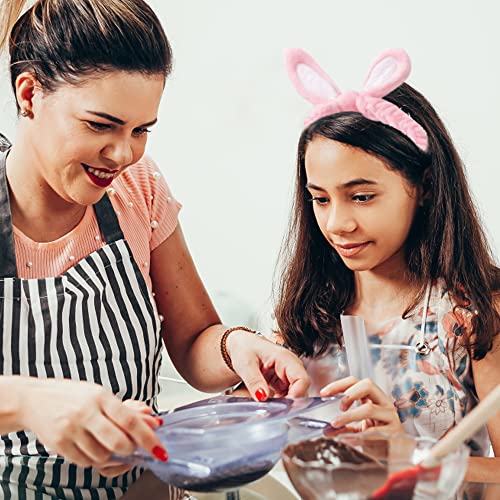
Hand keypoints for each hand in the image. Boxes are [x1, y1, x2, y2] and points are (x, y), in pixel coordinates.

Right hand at [20, 378, 167, 467]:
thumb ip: (128, 409)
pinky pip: (85, 462)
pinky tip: (91, 446)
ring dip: (110, 455)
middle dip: (131, 450)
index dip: (147, 437)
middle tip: (134, 449)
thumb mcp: (100, 395)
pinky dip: (93, 459)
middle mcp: (86, 412)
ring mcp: (71, 429)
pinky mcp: (60, 444)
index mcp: (100, 397)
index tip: (159, 449)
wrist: (33, 399)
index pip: (130, 420)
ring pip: (102, 455)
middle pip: (118, 441)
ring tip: (106, 443)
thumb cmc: (71, 396)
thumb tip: (154, 421)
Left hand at [226, 332, 309, 399]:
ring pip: (296, 394)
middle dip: (290, 402)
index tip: (283, 407)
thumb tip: (262, 397)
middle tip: (274, 410)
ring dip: (285, 403)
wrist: (241, 345)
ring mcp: (288, 373)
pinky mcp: (284, 381)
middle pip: (301, 388)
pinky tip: (270, 404)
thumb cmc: (244, 349)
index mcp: (284, 357)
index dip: (296, 395)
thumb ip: (254, 381)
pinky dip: (281, 402)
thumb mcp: (245, 364)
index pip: (302, 379)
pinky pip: (288, 395)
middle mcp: (291, 365)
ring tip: (269, 407)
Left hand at [320, 376, 403, 433]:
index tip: (323, 393)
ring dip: (349, 416)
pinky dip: (358, 436)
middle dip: (349, 393)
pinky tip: (347, 439)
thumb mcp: (358, 428)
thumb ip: (343, 426)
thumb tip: (326, 429)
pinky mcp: (394, 433)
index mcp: (374, 398)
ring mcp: (390, 417)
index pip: (356, 382)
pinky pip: (375, 431)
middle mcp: (383, 403)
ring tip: (336, 423)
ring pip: (369, 408)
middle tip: (339, 406)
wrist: (398, 455)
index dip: (339, 384)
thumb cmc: (378, 437)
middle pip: (368, 385)